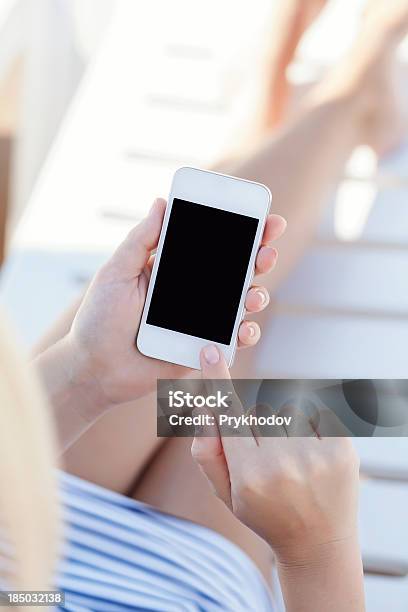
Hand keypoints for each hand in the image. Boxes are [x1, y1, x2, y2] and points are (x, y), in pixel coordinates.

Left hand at [63, 198, 285, 412]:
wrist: (94, 369)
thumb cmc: (99, 320)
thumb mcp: (117, 273)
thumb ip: (141, 240)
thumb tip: (160, 202)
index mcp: (174, 269)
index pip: (211, 245)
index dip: (239, 231)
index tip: (261, 215)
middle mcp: (191, 292)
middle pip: (235, 271)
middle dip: (259, 257)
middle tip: (266, 251)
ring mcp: (199, 320)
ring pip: (240, 304)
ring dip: (257, 295)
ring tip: (252, 295)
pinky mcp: (202, 349)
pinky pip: (232, 340)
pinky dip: (246, 333)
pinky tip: (243, 329)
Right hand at [191, 348, 359, 564]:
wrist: (318, 543)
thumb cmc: (265, 514)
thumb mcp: (225, 494)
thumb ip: (206, 452)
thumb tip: (205, 408)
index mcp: (249, 477)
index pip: (228, 414)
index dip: (217, 380)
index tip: (211, 352)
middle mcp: (282, 465)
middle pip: (257, 409)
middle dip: (256, 423)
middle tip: (267, 455)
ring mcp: (315, 456)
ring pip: (285, 408)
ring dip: (283, 424)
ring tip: (291, 458)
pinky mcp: (341, 448)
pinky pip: (315, 410)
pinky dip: (308, 422)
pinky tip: (309, 449)